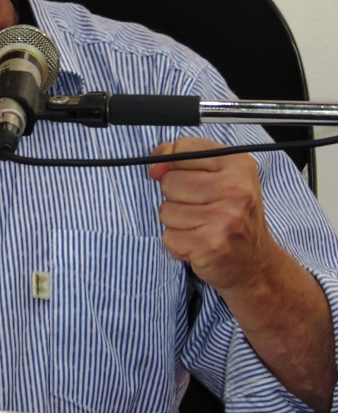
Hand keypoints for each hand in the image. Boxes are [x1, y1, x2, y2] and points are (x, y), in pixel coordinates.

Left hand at [149, 137, 276, 292]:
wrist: (256, 264)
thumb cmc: (231, 215)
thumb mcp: (218, 176)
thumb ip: (181, 160)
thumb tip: (155, 167)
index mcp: (238, 164)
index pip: (182, 149)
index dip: (175, 164)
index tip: (187, 177)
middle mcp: (236, 190)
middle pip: (170, 180)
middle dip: (176, 197)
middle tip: (201, 209)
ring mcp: (225, 218)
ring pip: (166, 210)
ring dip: (176, 222)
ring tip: (201, 228)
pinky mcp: (210, 245)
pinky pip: (168, 237)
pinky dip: (177, 244)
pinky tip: (199, 244)